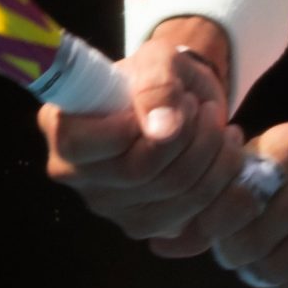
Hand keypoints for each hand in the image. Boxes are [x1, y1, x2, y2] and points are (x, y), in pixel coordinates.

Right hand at [42, 18, 245, 252]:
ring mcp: (111, 207)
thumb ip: (157, 86)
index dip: (132, 127)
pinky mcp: (147, 226)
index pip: (82, 146)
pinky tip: (225, 152)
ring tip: (217, 124)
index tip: (170, 101)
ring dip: (213, 154)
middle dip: (189, 135)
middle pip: (139, 173)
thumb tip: (163, 130)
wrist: (185, 103)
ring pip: (175, 195)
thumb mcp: (159, 60)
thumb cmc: (160, 78)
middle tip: (204, 108)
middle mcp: (77, 176)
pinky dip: (223, 180)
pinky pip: (196, 217)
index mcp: (62, 130)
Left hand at [197, 117, 287, 287]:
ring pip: (268, 271)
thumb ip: (236, 181)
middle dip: (235, 255)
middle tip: (243, 252)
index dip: (214, 225)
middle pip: (243, 242)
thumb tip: (169, 237)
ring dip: (261, 276)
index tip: (222, 228)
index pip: (226, 200)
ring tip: (269, 264)